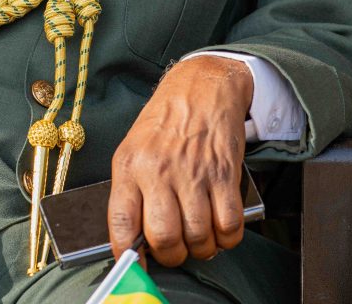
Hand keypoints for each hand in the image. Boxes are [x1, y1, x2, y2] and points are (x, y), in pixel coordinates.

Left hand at [108, 55, 253, 267]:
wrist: (201, 86)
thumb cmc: (165, 121)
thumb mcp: (133, 147)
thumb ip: (132, 190)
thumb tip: (135, 239)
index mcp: (130, 165)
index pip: (121, 223)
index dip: (129, 255)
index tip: (137, 266)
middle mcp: (159, 170)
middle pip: (164, 238)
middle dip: (172, 255)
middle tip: (175, 249)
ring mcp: (194, 172)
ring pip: (199, 237)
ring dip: (201, 248)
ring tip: (199, 238)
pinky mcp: (224, 173)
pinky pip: (229, 225)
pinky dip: (227, 237)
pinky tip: (220, 228)